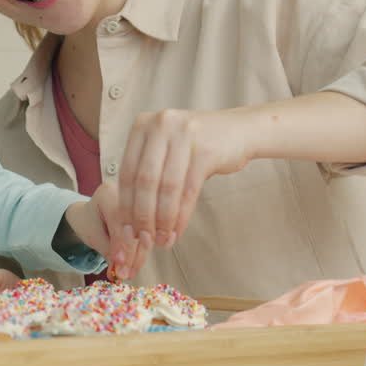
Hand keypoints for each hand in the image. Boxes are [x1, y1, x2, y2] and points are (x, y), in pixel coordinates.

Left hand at [64, 184, 145, 278]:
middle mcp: (128, 194)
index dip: (123, 246)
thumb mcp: (93, 236)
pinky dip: (144, 251)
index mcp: (109, 194)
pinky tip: (138, 264)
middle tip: (126, 275)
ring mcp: (141, 203)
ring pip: (147, 232)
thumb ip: (108, 250)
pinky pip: (153, 233)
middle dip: (132, 255)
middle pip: (137, 227)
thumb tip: (121, 271)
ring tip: (129, 273)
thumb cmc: (90, 223)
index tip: (121, 267)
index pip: (121, 222)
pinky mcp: (150, 213)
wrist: (91, 215)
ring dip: (139, 256)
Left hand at [116, 108, 254, 257]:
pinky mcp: (205, 150)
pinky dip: (181, 215)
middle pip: (144, 180)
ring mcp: (183, 134)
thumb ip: (145, 171)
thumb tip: (127, 216)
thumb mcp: (165, 149)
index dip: (125, 205)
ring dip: (162, 220)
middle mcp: (160, 125)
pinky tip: (177, 231)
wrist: (240, 131)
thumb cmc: (196, 147)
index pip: (126, 172)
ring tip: (162, 240)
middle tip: (144, 240)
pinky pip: (188, 190)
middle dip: (142, 216)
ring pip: (166, 187)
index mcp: (142, 125)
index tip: (126, 230)